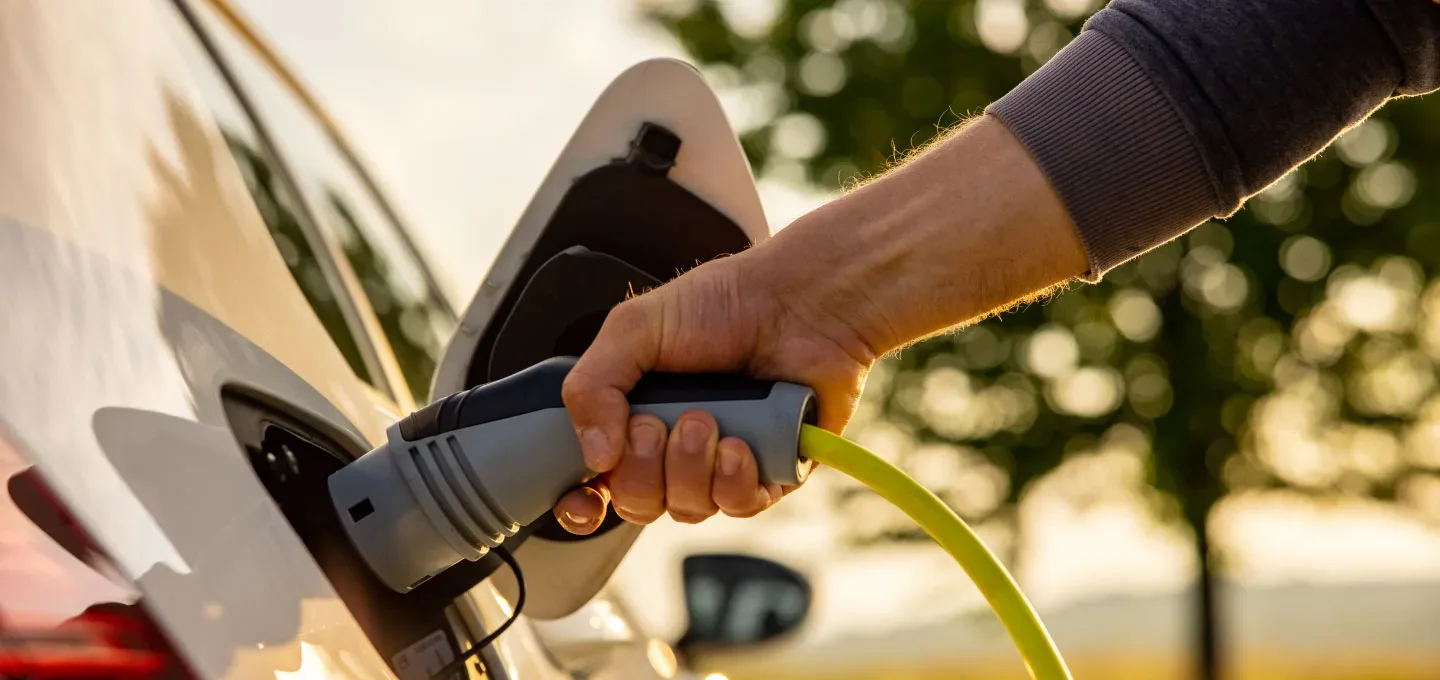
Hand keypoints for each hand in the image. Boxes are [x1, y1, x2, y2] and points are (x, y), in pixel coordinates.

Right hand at [553, 250, 878, 532]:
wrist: (800, 301)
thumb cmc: (725, 302)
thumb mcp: (635, 328)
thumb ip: (592, 385)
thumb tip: (593, 456)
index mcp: (635, 414)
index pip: (596, 482)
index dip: (583, 501)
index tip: (583, 498)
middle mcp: (675, 446)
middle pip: (637, 503)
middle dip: (641, 470)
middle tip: (655, 424)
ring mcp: (722, 463)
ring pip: (687, 509)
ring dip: (688, 468)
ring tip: (706, 419)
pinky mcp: (770, 473)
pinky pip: (737, 507)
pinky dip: (732, 480)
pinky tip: (739, 443)